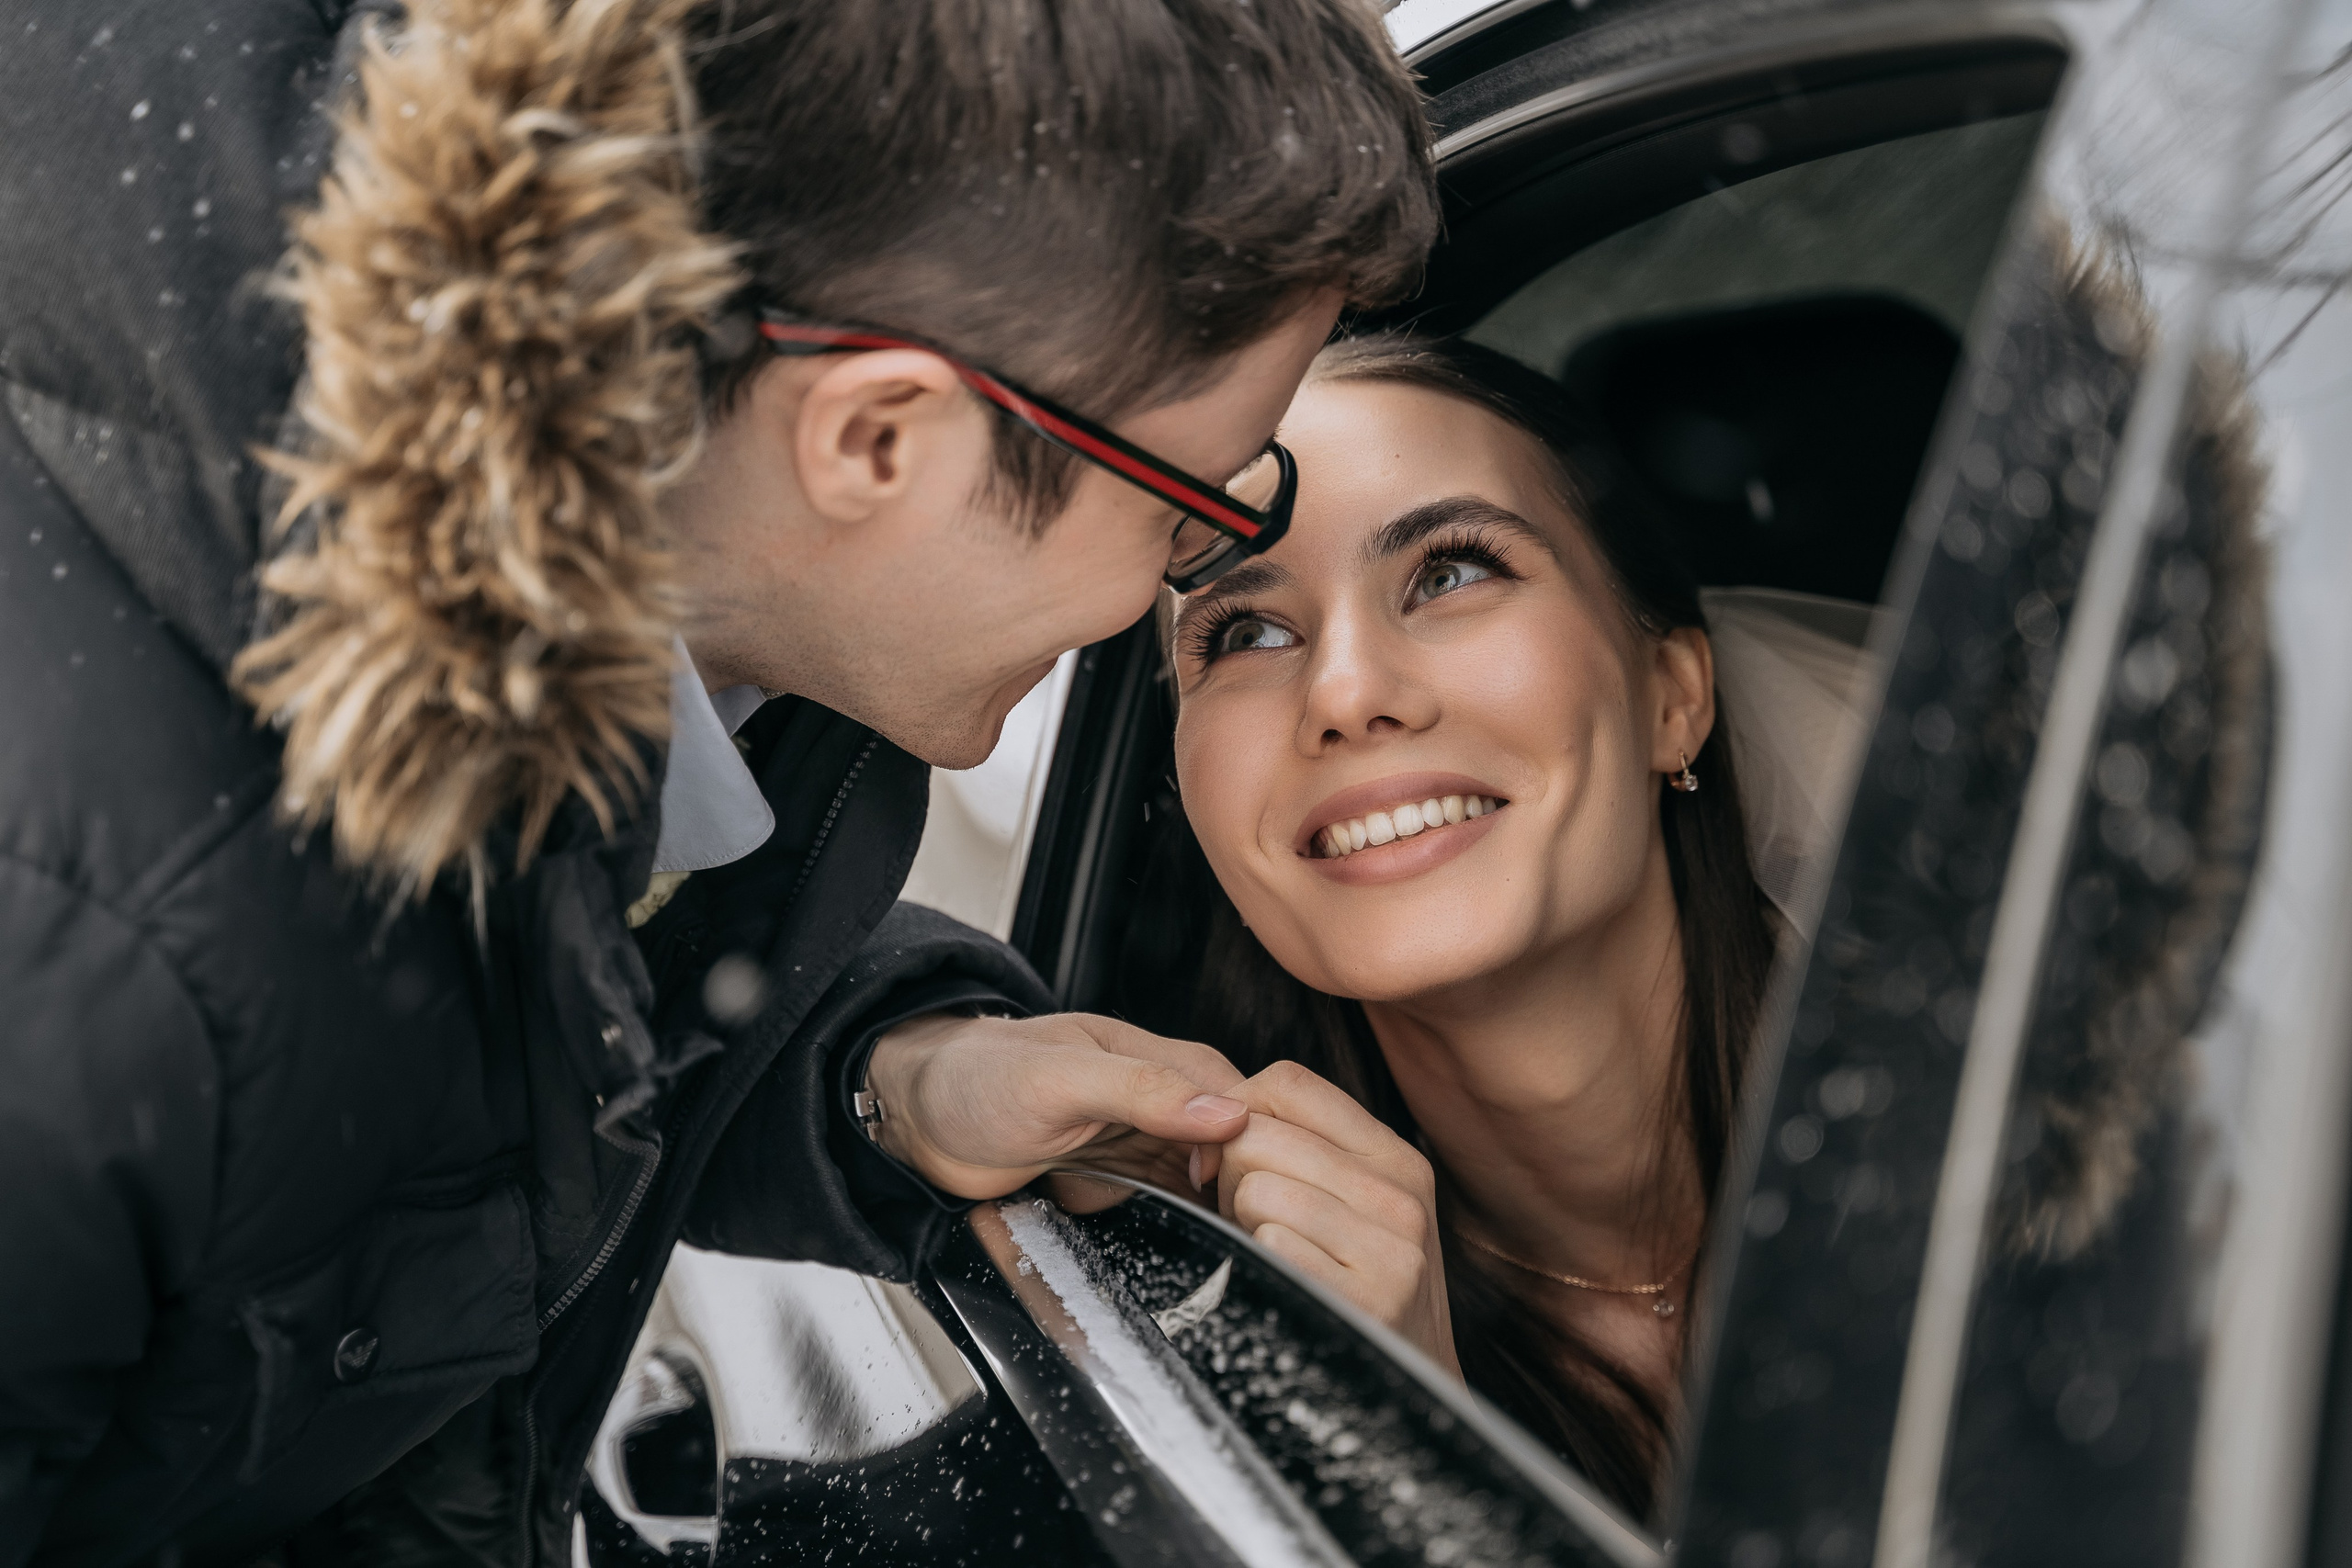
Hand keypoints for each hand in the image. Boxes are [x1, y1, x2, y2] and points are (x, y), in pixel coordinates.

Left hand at [865, 1012, 1248, 1200]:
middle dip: (1221, 1179)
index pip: (1232, 1093)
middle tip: (1203, 1209)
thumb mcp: (1059, 1078)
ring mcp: (1128, 1140)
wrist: (911, 1119)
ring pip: (1194, 1179)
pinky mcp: (1107, 1178)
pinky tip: (1124, 1216)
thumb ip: (1141, 1090)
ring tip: (1154, 1213)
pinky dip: (1149, 1215)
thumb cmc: (971, 1077)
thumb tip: (1224, 1113)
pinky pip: (1155, 1201)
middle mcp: (1148, 1099)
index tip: (1231, 1178)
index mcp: (1148, 1057)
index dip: (1245, 1137)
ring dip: (1188, 1203)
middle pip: (1224, 1142)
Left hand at [1217, 1060, 1458, 1375]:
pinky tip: (1284, 1288)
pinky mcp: (1370, 1297)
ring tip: (1273, 1257)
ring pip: (1257, 1189)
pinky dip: (1259, 1267)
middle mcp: (1401, 1193)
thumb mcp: (1357, 1210)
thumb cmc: (1360, 1296)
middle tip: (1253, 1223)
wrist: (1414, 1402)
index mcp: (1395, 1158)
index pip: (1287, 1082)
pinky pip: (1271, 1246)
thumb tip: (1222, 1110)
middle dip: (1231, 1178)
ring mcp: (1392, 1246)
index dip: (1234, 1115)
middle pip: (1257, 1133)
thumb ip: (1305, 1151)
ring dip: (1242, 1226)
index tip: (1228, 1161)